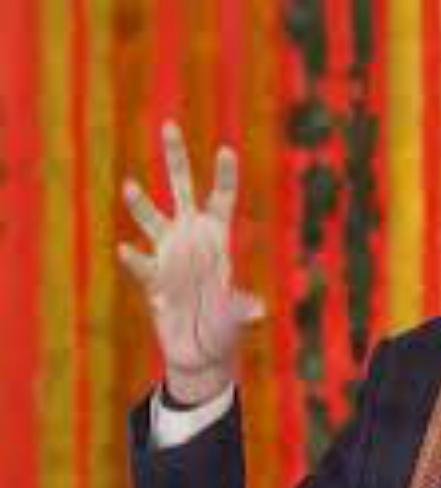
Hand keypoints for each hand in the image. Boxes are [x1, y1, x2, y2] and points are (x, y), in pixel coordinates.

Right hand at [119, 122, 264, 403]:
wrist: (201, 353)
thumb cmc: (226, 333)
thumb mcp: (238, 323)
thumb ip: (244, 313)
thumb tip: (257, 311)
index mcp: (219, 242)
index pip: (221, 200)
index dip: (224, 177)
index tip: (225, 149)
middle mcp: (192, 240)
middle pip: (183, 190)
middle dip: (177, 158)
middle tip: (169, 124)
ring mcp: (169, 256)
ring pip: (152, 219)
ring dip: (141, 205)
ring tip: (130, 186)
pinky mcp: (153, 279)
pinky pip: (141, 264)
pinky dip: (135, 258)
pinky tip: (125, 250)